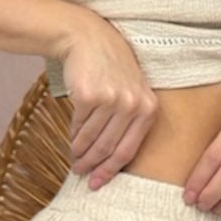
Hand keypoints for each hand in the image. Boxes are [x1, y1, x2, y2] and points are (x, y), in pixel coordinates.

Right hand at [57, 14, 159, 185]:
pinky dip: (73, 135)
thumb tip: (111, 159)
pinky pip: (78, 125)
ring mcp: (112, 99)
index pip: (129, 149)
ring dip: (80, 152)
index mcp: (149, 107)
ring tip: (74, 158)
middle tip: (81, 173)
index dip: (111, 170)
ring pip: (92, 139)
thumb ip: (130, 121)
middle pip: (109, 147)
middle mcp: (134, 104)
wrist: (88, 38)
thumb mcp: (132, 91)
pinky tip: (71, 139)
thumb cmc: (110, 68)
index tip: (98, 182)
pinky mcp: (90, 95)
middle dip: (93, 164)